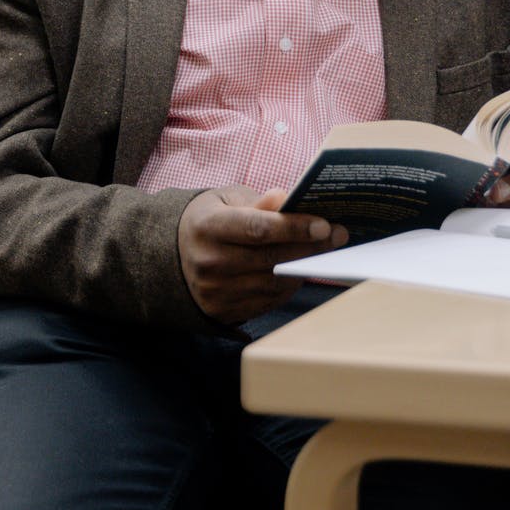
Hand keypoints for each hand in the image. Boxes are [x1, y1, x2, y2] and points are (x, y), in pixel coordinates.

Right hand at [177, 186, 347, 323]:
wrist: (171, 256)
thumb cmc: (208, 221)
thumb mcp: (225, 201)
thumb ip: (257, 202)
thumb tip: (285, 198)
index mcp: (207, 227)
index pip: (258, 229)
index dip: (295, 227)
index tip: (325, 224)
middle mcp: (209, 262)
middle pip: (271, 258)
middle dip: (311, 247)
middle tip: (338, 236)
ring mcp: (215, 291)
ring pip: (274, 283)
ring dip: (303, 268)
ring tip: (321, 252)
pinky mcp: (221, 310)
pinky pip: (267, 301)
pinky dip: (288, 286)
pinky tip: (299, 271)